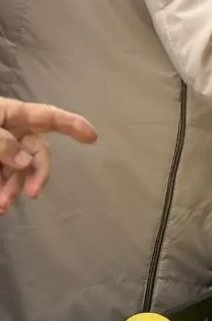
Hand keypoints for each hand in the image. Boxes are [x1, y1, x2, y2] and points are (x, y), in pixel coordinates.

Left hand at [0, 98, 96, 213]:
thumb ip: (3, 145)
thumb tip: (25, 162)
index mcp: (11, 113)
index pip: (49, 117)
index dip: (73, 125)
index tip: (93, 138)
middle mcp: (9, 129)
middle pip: (36, 150)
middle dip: (36, 172)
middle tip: (32, 194)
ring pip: (17, 169)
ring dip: (13, 188)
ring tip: (2, 207)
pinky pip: (0, 178)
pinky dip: (2, 191)